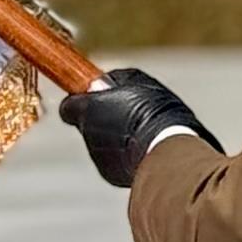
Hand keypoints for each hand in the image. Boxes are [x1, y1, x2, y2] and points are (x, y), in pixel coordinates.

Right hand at [58, 67, 211, 185]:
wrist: (163, 154)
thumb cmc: (127, 126)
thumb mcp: (87, 110)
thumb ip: (74, 105)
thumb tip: (68, 107)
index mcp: (132, 77)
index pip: (103, 83)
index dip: (87, 99)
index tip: (80, 113)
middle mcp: (153, 94)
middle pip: (116, 109)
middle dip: (104, 125)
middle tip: (95, 138)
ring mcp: (166, 119)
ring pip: (130, 132)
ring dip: (120, 144)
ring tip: (116, 154)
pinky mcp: (172, 144)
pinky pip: (144, 150)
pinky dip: (135, 158)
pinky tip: (131, 164)